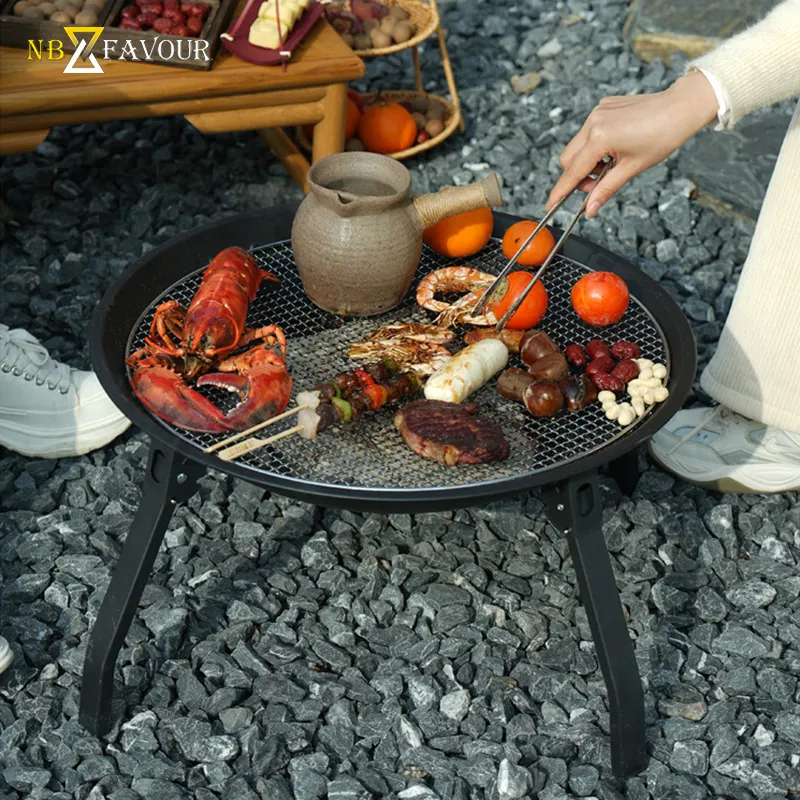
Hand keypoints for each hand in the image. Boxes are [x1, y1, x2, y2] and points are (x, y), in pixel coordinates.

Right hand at [546, 71, 719, 217]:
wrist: (681, 107)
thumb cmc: (663, 135)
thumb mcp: (632, 168)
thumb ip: (606, 189)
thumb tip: (589, 209)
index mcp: (600, 137)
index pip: (572, 172)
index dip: (560, 191)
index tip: (550, 205)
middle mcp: (593, 122)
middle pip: (567, 159)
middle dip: (577, 176)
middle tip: (599, 182)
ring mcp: (597, 112)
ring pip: (576, 146)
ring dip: (587, 161)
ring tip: (611, 163)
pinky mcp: (603, 106)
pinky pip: (588, 132)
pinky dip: (595, 145)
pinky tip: (616, 146)